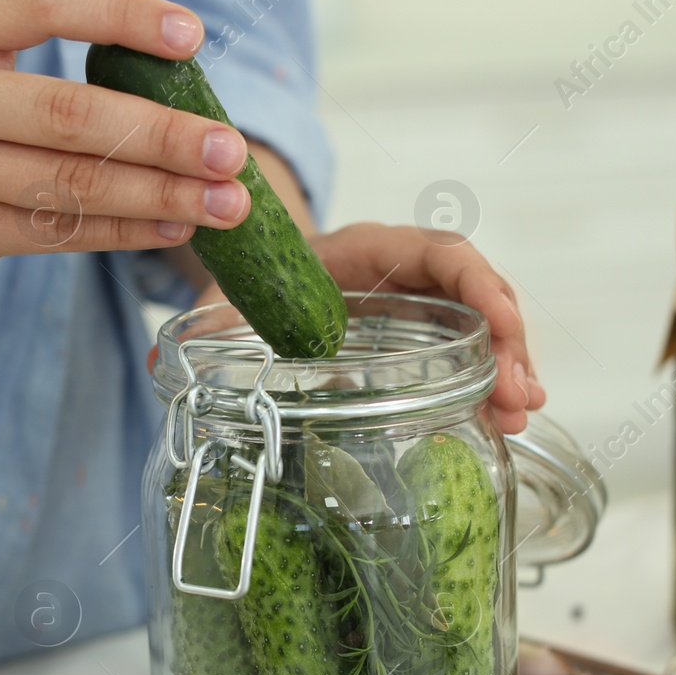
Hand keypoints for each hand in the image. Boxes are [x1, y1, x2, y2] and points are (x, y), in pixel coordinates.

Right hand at [0, 0, 253, 292]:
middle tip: (229, 151)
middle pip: (70, 114)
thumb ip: (36, 67)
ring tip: (225, 204)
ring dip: (159, 196)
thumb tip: (170, 90)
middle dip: (162, 134)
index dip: (122, 14)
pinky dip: (123, 231)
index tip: (190, 36)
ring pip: (71, 185)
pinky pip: (57, 233)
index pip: (45, 4)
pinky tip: (173, 228)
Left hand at [193, 224, 543, 433]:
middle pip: (474, 293)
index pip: (435, 252)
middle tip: (521, 398)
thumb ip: (201, 324)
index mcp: (364, 251)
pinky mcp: (421, 338)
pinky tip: (502, 424)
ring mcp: (418, 306)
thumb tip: (154, 359)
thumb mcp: (228, 297)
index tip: (501, 325)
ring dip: (508, 369)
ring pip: (480, 327)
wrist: (262, 274)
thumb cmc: (254, 278)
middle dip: (506, 341)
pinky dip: (487, 386)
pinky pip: (466, 354)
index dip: (475, 283)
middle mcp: (402, 273)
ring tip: (519, 419)